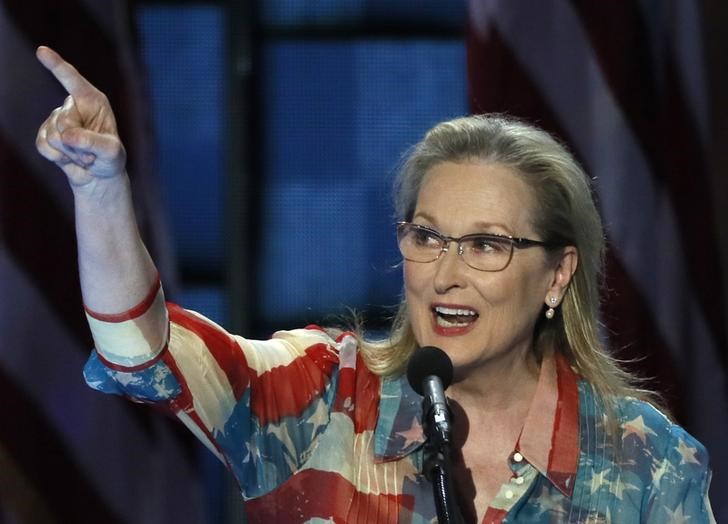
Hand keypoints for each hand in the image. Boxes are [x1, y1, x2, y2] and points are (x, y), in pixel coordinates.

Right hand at [35, 46, 126, 187]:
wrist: (99, 176)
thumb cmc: (110, 159)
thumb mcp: (111, 152)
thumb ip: (93, 142)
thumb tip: (67, 135)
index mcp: (93, 100)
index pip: (73, 81)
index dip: (57, 66)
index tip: (42, 51)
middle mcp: (74, 106)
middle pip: (64, 121)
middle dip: (78, 143)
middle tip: (92, 154)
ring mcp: (57, 119)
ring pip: (54, 136)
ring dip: (72, 154)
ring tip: (85, 157)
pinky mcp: (45, 134)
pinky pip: (44, 146)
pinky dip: (59, 158)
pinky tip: (69, 159)